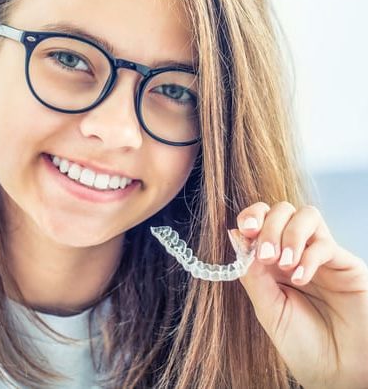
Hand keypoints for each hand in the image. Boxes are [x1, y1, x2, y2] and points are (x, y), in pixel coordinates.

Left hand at [234, 201, 367, 387]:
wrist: (337, 374)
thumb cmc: (303, 345)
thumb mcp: (268, 309)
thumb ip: (252, 274)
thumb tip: (234, 236)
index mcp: (272, 261)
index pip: (261, 220)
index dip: (251, 217)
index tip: (244, 231)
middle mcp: (297, 252)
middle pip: (283, 210)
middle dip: (269, 226)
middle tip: (266, 256)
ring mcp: (322, 257)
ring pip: (307, 216)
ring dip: (290, 234)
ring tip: (284, 265)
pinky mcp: (347, 266)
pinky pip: (326, 244)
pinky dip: (309, 256)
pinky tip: (301, 279)